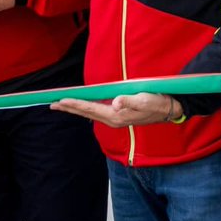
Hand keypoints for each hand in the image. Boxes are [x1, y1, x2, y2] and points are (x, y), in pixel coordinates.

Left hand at [51, 94, 181, 127]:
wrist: (169, 109)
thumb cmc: (157, 102)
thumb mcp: (145, 100)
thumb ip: (130, 101)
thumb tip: (115, 102)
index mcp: (116, 116)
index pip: (90, 109)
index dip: (75, 104)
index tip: (60, 101)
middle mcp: (113, 119)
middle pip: (86, 113)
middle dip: (69, 108)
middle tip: (51, 105)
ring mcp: (115, 119)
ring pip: (90, 114)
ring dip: (75, 109)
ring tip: (61, 105)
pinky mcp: (117, 116)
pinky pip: (96, 112)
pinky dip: (85, 109)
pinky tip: (80, 107)